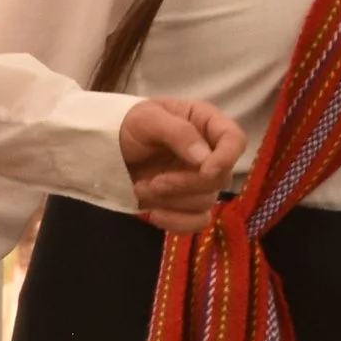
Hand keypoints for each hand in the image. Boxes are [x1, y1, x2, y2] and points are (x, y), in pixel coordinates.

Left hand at [119, 96, 242, 228]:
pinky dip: (176, 222)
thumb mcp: (147, 118)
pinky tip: (154, 213)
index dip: (227, 158)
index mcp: (205, 124)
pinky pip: (197, 222)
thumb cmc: (127, 125)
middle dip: (186, 184)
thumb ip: (178, 133)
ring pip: (206, 202)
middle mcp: (209, 153)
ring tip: (143, 188)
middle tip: (155, 181)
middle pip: (220, 178)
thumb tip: (204, 159)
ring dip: (172, 201)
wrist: (105, 150)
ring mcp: (198, 180)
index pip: (235, 140)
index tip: (206, 170)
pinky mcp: (186, 203)